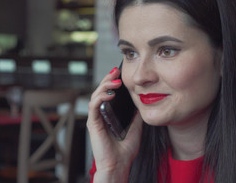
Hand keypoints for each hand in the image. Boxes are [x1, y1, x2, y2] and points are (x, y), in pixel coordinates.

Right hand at [86, 67, 142, 181]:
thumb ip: (135, 114)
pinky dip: (100, 96)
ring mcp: (95, 118)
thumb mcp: (136, 126)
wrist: (120, 164)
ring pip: (96, 95)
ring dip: (105, 85)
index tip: (121, 73)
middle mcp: (100, 114)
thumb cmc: (125, 149)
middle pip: (101, 91)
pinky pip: (94, 105)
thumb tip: (142, 100)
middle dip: (108, 79)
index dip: (113, 82)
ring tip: (116, 80)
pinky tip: (110, 93)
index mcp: (109, 114)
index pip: (108, 93)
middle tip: (116, 71)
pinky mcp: (93, 123)